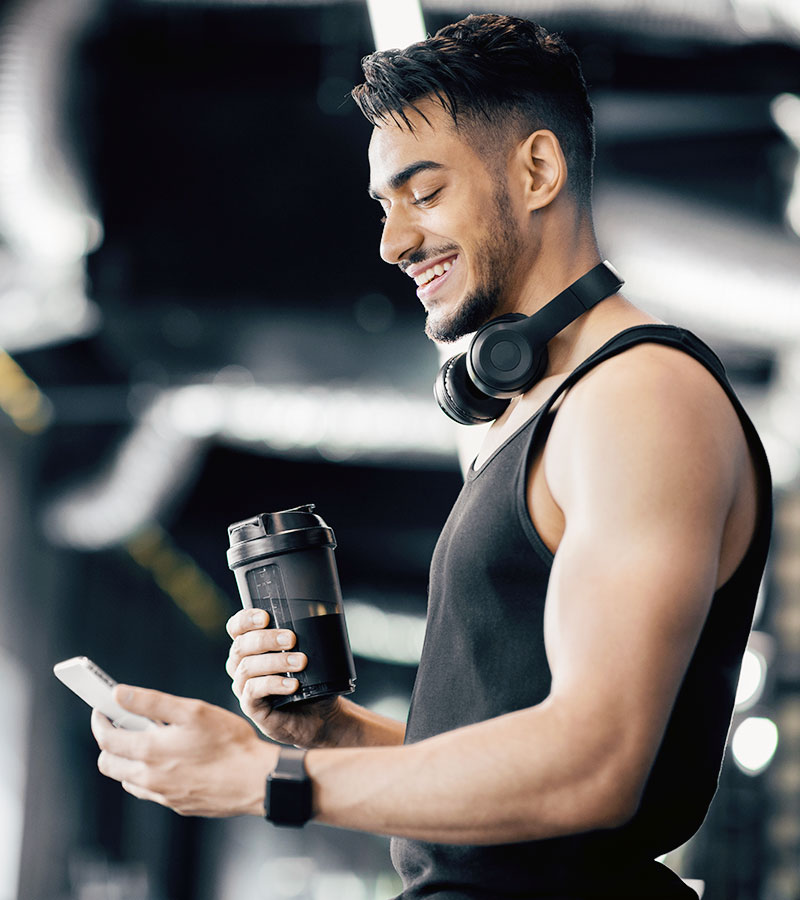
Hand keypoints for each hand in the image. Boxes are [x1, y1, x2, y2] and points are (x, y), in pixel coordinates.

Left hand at [91, 685, 276, 816]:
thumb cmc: (229, 742)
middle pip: (108, 764)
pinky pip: (150, 791)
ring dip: (128, 760)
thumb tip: (119, 694)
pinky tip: (171, 759)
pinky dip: (148, 774)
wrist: (255, 780)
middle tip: (124, 724)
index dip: (100, 721)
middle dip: (109, 742)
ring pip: (127, 780)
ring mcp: (163, 795)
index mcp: (150, 752)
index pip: (107, 739)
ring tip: (151, 740)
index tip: (101, 710)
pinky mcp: (177, 805)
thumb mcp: (192, 710)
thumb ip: (151, 701)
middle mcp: (150, 778)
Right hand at [226, 608, 343, 747]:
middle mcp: (241, 665)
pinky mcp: (252, 708)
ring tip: (301, 662)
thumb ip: (304, 635)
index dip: (246, 619)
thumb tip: (319, 613)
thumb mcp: (309, 653)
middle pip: (241, 646)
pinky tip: (293, 685)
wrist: (321, 715)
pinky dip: (274, 684)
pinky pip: (253, 692)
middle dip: (267, 639)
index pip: (236, 627)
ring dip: (276, 662)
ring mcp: (243, 687)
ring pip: (248, 668)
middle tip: (292, 639)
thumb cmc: (313, 680)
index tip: (266, 616)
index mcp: (250, 648)